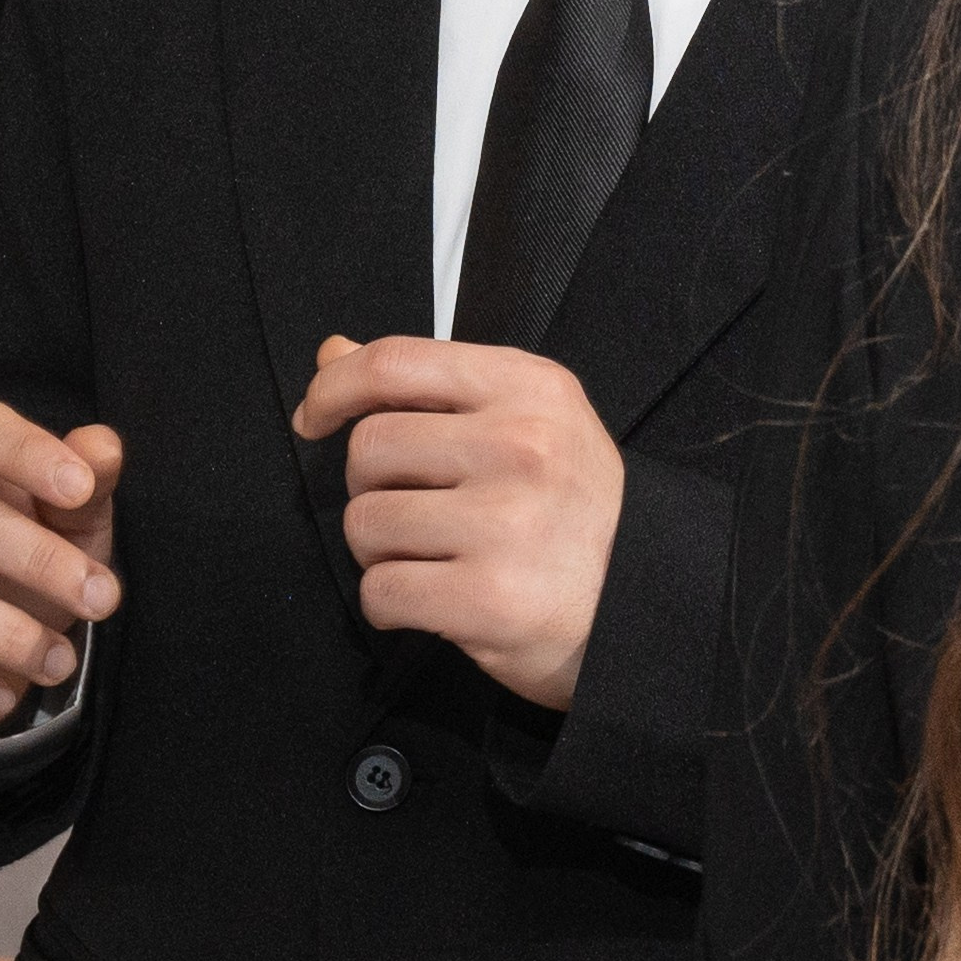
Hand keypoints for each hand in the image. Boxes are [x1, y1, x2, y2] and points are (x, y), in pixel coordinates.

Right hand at [0, 398, 123, 740]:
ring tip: (62, 661)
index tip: (82, 489)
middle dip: (40, 560)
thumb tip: (104, 448)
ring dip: (8, 633)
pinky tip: (1, 696)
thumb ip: (89, 478)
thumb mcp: (67, 514)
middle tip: (104, 599)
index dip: (25, 452)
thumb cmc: (21, 552)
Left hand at [293, 334, 622, 710]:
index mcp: (529, 388)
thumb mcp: (527, 422)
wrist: (646, 607)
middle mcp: (521, 446)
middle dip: (373, 486)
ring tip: (435, 556)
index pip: (395, 362)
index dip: (334, 387)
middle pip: (369, 447)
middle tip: (419, 509)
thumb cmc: (578, 512)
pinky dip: (391, 603)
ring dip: (382, 551)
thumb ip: (431, 386)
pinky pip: (380, 591)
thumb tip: (333, 354)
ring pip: (365, 522)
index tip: (314, 416)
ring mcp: (505, 523)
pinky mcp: (487, 598)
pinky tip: (435, 599)